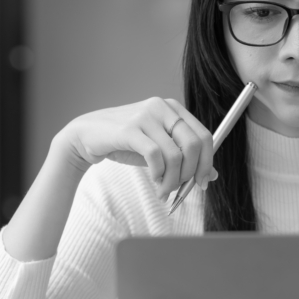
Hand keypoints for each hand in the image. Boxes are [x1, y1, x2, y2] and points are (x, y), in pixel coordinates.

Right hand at [54, 97, 216, 200]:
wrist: (86, 136)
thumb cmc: (126, 143)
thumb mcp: (160, 150)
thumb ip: (184, 158)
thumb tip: (212, 176)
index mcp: (173, 108)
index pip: (204, 136)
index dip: (207, 162)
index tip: (201, 183)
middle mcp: (162, 107)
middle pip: (193, 144)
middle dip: (190, 173)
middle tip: (181, 189)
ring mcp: (145, 116)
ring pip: (175, 154)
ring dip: (172, 180)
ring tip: (163, 190)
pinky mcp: (129, 129)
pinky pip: (155, 156)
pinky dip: (158, 174)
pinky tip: (154, 181)